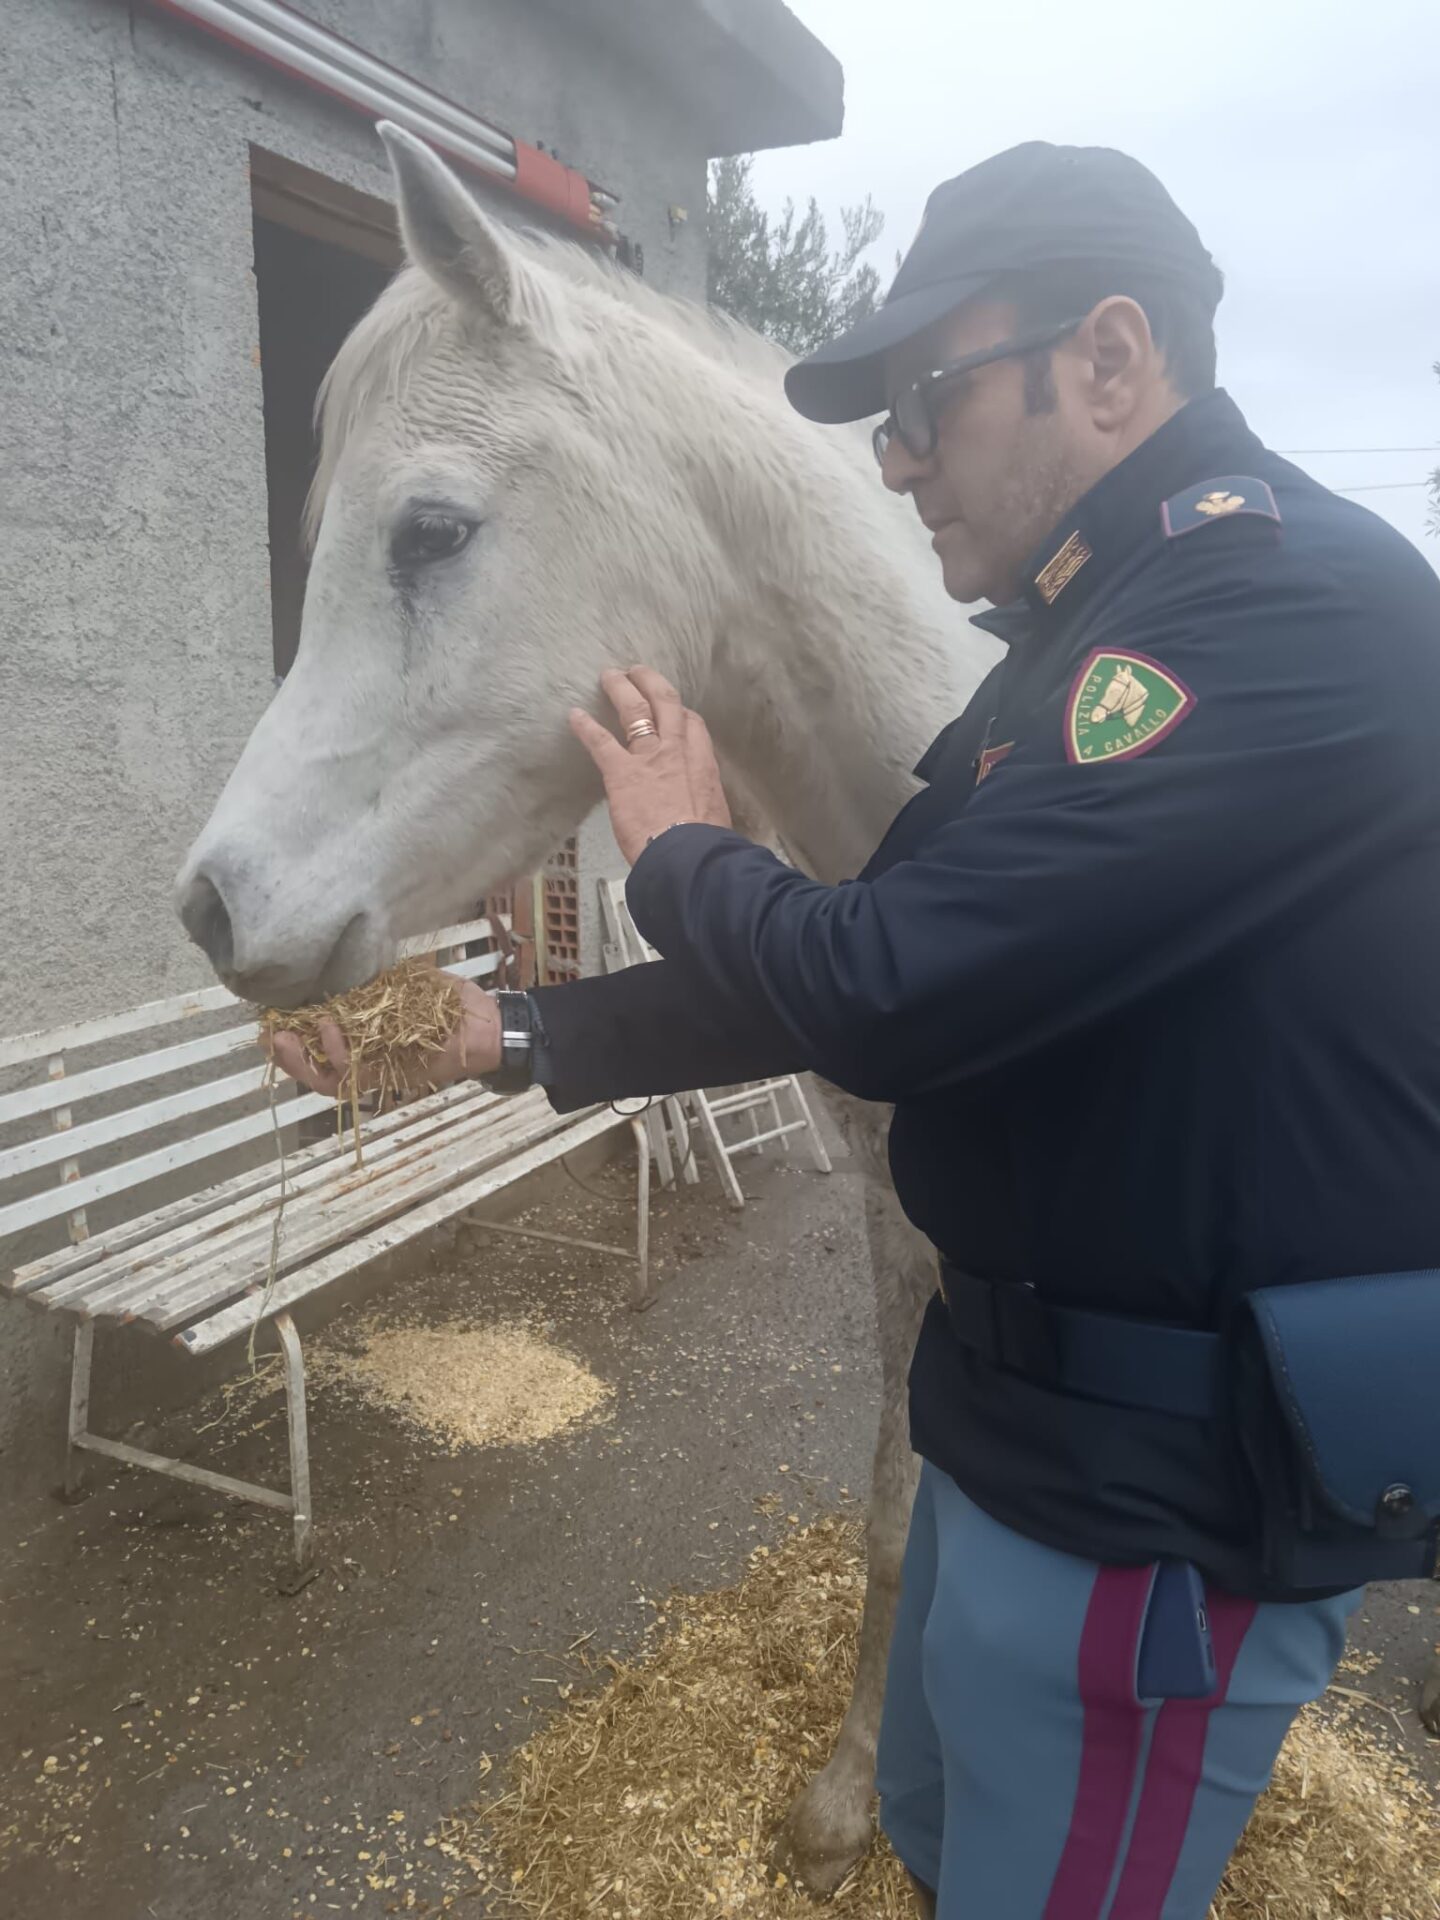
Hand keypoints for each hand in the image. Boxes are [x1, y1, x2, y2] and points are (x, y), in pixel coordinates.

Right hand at [266, 978, 501, 1097]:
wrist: (487, 1023)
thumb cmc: (449, 1003)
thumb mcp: (405, 980)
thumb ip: (375, 974)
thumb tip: (345, 949)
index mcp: (363, 1037)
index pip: (315, 1044)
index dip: (288, 1037)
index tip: (267, 1019)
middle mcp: (366, 1058)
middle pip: (314, 1070)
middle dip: (285, 1056)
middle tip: (266, 1036)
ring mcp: (378, 1069)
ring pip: (328, 1080)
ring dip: (304, 1060)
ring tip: (289, 1036)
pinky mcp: (393, 1076)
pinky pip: (356, 1076)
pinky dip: (338, 1054)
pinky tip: (326, 1029)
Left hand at [569, 666, 730, 864]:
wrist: (688, 854)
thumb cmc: (705, 845)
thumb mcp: (714, 817)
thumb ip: (703, 805)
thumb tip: (700, 816)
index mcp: (703, 764)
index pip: (693, 724)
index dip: (681, 712)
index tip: (673, 708)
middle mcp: (678, 750)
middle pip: (666, 702)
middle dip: (651, 683)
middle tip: (638, 671)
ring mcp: (649, 757)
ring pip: (635, 708)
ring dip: (621, 688)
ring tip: (610, 675)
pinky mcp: (621, 772)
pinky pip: (601, 741)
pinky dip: (586, 727)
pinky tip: (574, 715)